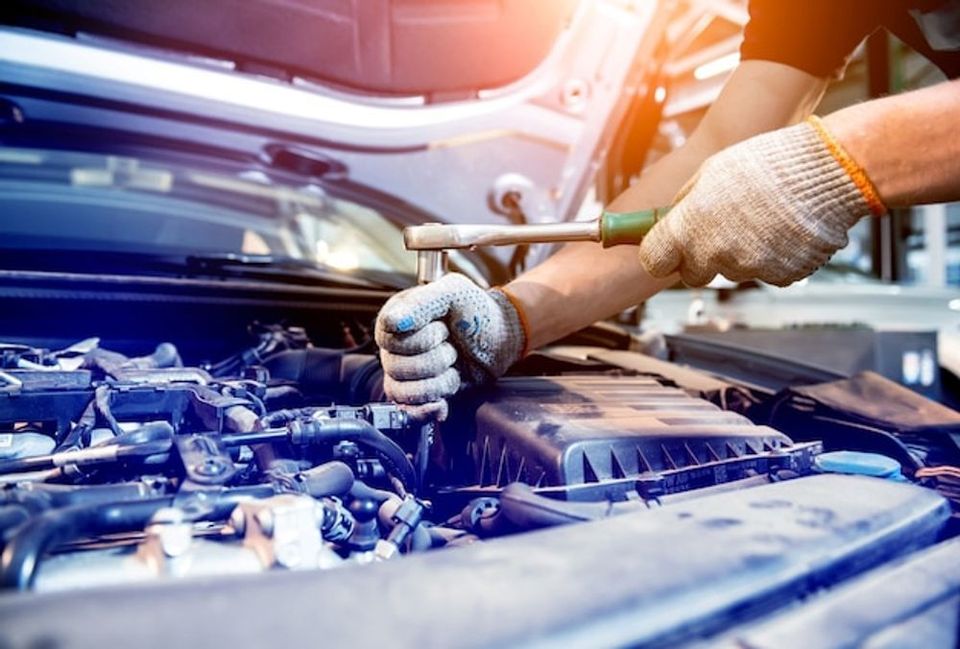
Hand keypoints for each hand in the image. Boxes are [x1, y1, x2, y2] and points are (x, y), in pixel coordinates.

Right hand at [375, 274, 525, 420]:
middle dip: (435, 360)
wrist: (499, 338)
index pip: (389, 338)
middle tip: (453, 347)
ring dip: (437, 382)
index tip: (443, 327)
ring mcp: (405, 371)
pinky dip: (427, 409)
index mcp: (397, 316)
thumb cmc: (476, 311)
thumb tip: (392, 321)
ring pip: (403, 391)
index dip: (420, 338)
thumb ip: (420, 303)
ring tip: (454, 368)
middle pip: (396, 367)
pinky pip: (407, 411)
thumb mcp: (452, 293)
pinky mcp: (418, 392)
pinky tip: (442, 403)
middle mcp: (395, 345)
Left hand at [638, 117, 883, 286]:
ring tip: (763, 218)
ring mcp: (749, 268)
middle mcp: (715, 253)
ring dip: (740, 252)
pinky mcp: (781, 276)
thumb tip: (673, 217)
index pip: (655, 261)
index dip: (661, 254)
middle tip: (720, 229)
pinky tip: (783, 229)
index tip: (666, 248)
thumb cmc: (769, 164)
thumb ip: (686, 202)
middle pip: (693, 273)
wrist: (829, 171)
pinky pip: (766, 272)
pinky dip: (772, 257)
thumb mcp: (712, 171)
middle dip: (700, 257)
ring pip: (732, 270)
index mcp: (690, 226)